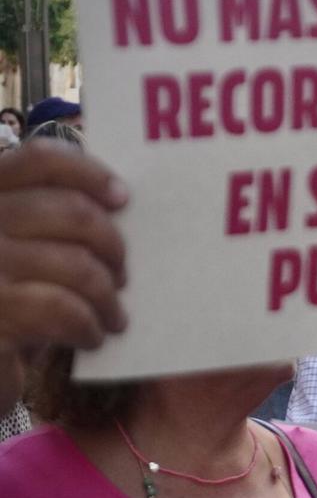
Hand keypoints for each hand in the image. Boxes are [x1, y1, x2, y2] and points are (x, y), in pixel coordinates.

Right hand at [0, 140, 127, 355]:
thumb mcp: (24, 253)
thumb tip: (120, 205)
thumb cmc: (8, 306)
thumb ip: (54, 223)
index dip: (88, 173)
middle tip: (123, 276)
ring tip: (113, 317)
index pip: (39, 161)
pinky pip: (63, 308)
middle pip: (72, 211)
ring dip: (107, 296)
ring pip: (77, 264)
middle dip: (112, 245)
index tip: (123, 198)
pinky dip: (88, 324)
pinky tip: (91, 336)